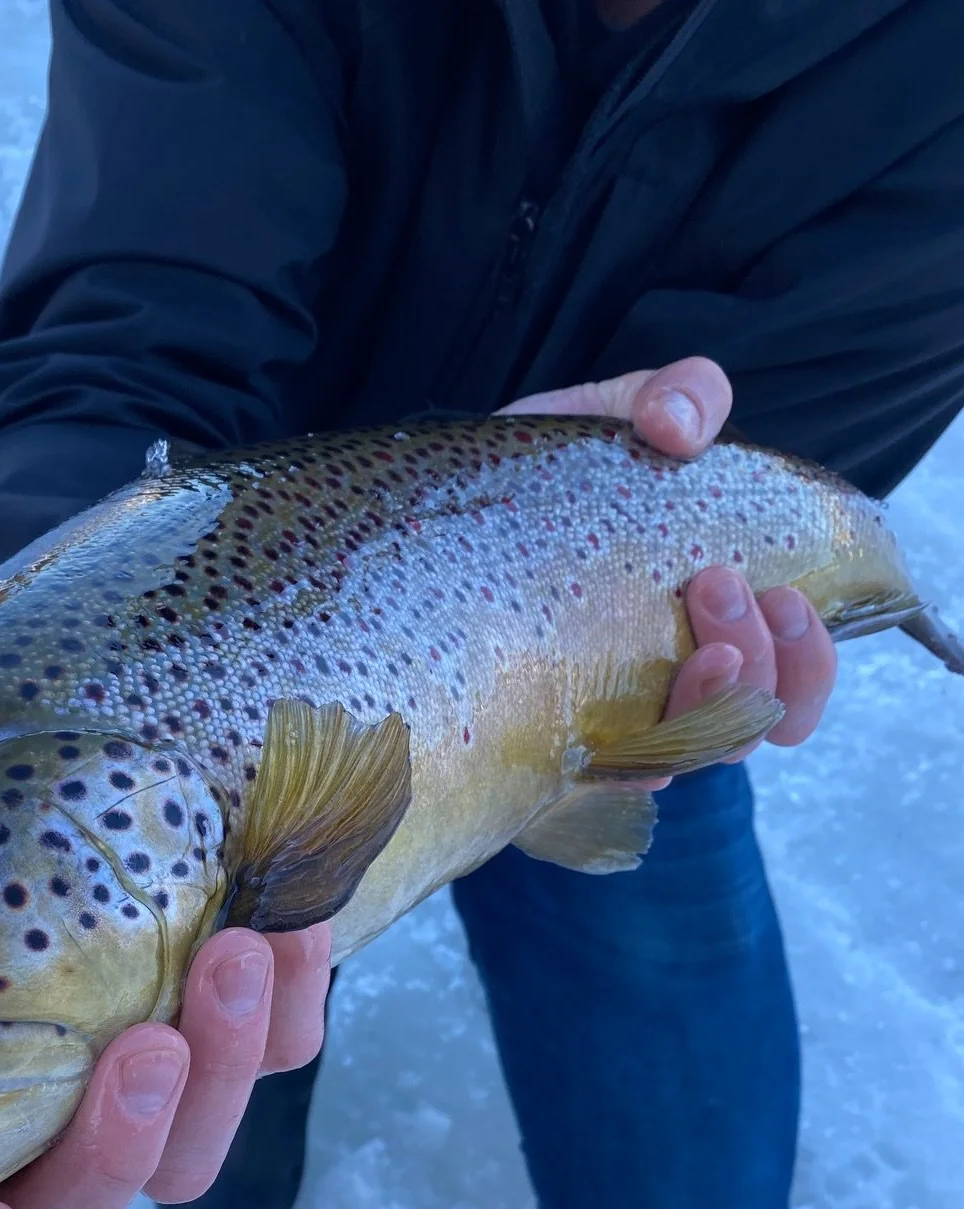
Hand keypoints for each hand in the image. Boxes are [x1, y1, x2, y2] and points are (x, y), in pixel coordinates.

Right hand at [0, 747, 328, 1208]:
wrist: (83, 758)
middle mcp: (30, 1136)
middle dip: (112, 1153)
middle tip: (144, 1048)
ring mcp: (138, 1101)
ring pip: (185, 1159)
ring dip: (221, 1074)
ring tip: (233, 957)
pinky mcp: (233, 1046)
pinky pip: (280, 1061)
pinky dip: (293, 1012)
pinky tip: (295, 928)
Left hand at [502, 357, 837, 773]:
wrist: (436, 517)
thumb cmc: (546, 478)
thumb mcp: (620, 418)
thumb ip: (679, 397)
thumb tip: (679, 424)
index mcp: (714, 624)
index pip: (793, 681)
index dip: (808, 659)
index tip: (786, 594)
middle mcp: (671, 684)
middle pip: (754, 725)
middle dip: (759, 662)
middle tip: (715, 585)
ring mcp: (611, 717)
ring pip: (689, 755)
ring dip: (709, 703)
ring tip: (693, 645)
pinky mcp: (547, 742)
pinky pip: (603, 775)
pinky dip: (625, 754)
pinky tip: (608, 713)